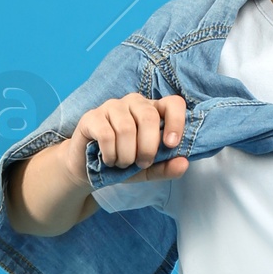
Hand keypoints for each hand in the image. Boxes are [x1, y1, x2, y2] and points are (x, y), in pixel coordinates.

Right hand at [71, 92, 188, 181]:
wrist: (89, 170)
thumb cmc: (122, 163)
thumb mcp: (148, 170)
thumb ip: (166, 167)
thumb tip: (183, 164)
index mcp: (153, 111)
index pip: (172, 103)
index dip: (176, 121)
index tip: (171, 144)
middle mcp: (133, 103)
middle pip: (148, 117)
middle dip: (147, 147)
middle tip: (141, 163)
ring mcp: (112, 107)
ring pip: (126, 128)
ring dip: (126, 155)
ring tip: (122, 164)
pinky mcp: (92, 116)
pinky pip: (106, 134)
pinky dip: (110, 154)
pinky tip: (108, 160)